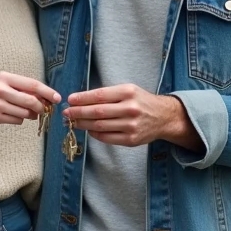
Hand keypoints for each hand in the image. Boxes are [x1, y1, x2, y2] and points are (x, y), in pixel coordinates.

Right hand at [0, 72, 60, 129]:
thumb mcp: (2, 85)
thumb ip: (21, 89)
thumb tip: (44, 97)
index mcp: (4, 77)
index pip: (32, 84)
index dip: (48, 92)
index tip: (57, 98)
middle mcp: (0, 89)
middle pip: (31, 100)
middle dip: (41, 107)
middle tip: (44, 110)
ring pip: (25, 113)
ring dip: (31, 115)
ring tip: (26, 113)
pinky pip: (17, 120)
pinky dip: (20, 120)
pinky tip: (13, 116)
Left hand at [64, 84, 202, 151]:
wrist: (164, 117)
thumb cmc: (141, 101)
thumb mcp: (128, 90)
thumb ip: (108, 94)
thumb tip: (81, 99)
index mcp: (128, 92)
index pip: (99, 95)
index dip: (82, 98)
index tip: (70, 99)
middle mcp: (130, 108)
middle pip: (97, 112)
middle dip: (78, 112)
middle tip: (67, 112)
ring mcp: (131, 125)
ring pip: (100, 126)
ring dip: (83, 124)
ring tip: (73, 121)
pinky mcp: (131, 140)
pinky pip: (107, 138)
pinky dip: (94, 134)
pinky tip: (88, 129)